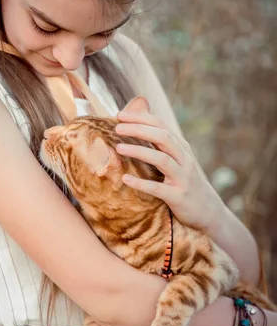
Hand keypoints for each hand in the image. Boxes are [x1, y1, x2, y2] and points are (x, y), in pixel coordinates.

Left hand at [115, 103, 224, 231]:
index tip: (119, 115)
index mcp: (181, 148)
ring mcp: (182, 178)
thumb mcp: (178, 160)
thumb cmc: (186, 182)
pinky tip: (125, 179)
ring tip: (119, 148)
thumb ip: (162, 144)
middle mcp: (184, 160)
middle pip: (162, 138)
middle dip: (139, 130)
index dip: (141, 118)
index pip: (161, 125)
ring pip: (162, 160)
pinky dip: (141, 183)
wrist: (209, 211)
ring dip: (139, 152)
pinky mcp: (178, 197)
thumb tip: (140, 123)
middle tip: (116, 128)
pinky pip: (158, 189)